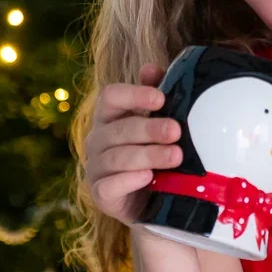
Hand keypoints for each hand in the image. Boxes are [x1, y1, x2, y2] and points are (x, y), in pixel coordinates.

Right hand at [85, 63, 182, 226]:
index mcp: (109, 118)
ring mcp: (96, 169)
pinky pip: (110, 186)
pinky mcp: (101, 195)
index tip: (161, 98)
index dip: (134, 95)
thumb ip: (153, 99)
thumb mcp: (157, 127)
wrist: (153, 203)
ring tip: (176, 156)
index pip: (111, 96)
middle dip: (150, 128)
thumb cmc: (154, 157)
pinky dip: (129, 180)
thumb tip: (152, 68)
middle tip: (176, 131)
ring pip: (118, 157)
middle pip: (120, 128)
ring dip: (149, 154)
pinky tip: (148, 176)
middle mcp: (97, 140)